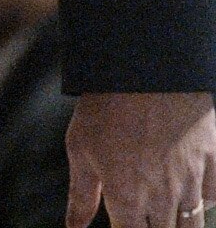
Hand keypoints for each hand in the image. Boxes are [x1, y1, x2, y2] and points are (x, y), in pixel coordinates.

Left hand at [67, 91, 215, 226]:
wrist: (143, 64)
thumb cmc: (106, 103)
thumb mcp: (80, 147)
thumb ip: (80, 195)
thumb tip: (74, 227)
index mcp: (127, 198)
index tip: (125, 225)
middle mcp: (162, 197)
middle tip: (146, 216)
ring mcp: (192, 180)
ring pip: (193, 225)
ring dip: (179, 224)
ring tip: (167, 216)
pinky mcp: (212, 159)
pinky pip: (215, 195)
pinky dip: (206, 198)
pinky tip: (193, 192)